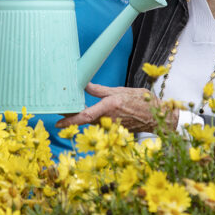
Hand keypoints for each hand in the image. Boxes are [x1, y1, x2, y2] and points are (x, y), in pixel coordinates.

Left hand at [56, 83, 172, 132]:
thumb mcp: (120, 91)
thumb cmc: (141, 101)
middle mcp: (108, 119)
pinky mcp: (114, 129)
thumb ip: (100, 90)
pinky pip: (99, 124)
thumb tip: (85, 85)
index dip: (70, 120)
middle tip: (60, 109)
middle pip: (84, 120)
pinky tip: (90, 113)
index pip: (84, 116)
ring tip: (71, 109)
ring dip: (81, 117)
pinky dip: (92, 119)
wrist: (157, 116)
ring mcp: (111, 126)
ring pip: (91, 122)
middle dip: (71, 116)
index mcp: (109, 107)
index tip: (58, 123)